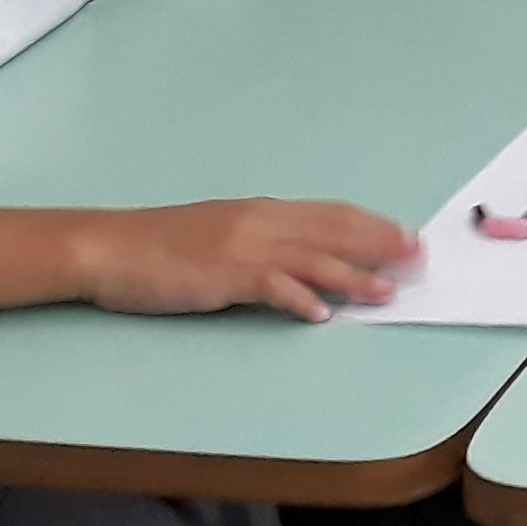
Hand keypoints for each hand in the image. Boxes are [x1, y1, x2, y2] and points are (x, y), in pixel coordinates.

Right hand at [77, 198, 417, 322]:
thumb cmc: (160, 246)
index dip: (371, 223)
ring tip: (386, 291)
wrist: (110, 247)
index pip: (329, 213)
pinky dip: (298, 299)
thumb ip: (259, 241)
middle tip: (417, 256)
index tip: (403, 232)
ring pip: (313, 259)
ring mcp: (242, 248)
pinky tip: (321, 314)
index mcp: (261, 211)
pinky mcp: (222, 275)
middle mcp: (260, 223)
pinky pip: (270, 287)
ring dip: (353, 276)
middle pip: (333, 231)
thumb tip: (299, 259)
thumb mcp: (219, 233)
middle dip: (379, 244)